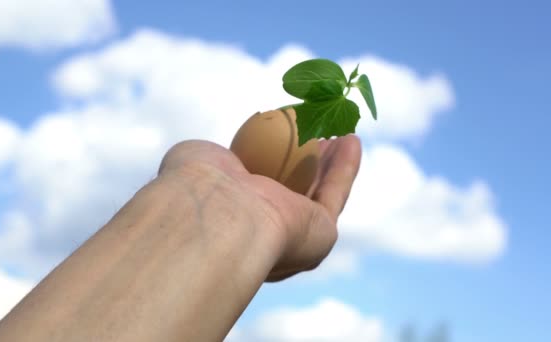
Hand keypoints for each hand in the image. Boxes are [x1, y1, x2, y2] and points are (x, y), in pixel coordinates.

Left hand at [158, 135, 361, 280]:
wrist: (218, 217)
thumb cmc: (199, 186)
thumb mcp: (198, 161)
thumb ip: (214, 160)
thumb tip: (222, 157)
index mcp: (235, 218)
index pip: (260, 186)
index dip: (275, 159)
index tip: (285, 135)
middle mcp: (265, 231)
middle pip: (296, 188)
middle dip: (311, 160)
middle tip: (321, 133)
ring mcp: (294, 236)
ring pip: (320, 190)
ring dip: (333, 162)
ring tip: (342, 132)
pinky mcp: (320, 234)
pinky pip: (335, 193)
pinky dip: (346, 166)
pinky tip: (352, 140)